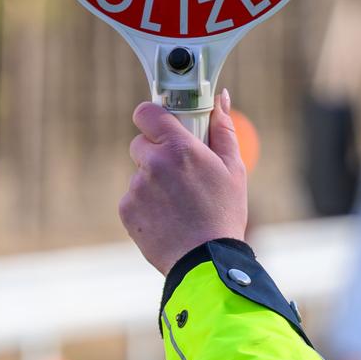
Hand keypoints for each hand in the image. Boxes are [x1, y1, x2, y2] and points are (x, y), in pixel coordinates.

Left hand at [120, 90, 249, 274]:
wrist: (205, 260)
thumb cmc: (224, 213)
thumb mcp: (233, 168)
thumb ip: (223, 129)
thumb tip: (220, 99)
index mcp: (180, 148)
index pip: (146, 113)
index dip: (152, 116)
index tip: (161, 124)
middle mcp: (154, 164)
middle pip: (140, 143)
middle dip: (156, 153)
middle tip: (180, 173)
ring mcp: (137, 188)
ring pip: (139, 173)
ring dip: (153, 182)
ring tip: (179, 204)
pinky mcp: (126, 209)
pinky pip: (133, 198)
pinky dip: (146, 204)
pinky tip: (167, 218)